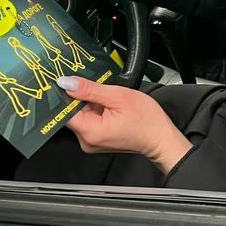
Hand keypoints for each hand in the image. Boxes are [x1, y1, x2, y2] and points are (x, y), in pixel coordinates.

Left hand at [56, 77, 192, 174]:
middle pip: (73, 113)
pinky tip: (111, 108)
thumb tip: (67, 83)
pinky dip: (98, 111)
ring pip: (82, 115)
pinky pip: (90, 121)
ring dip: (92, 104)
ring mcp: (92, 142)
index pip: (64, 111)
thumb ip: (89, 89)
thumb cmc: (146, 120)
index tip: (75, 83)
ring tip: (111, 102)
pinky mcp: (98, 140)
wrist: (161, 138)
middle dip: (85, 99)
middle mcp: (87, 141)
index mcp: (90, 131)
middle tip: (103, 92)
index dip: (68, 95)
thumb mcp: (118, 96)